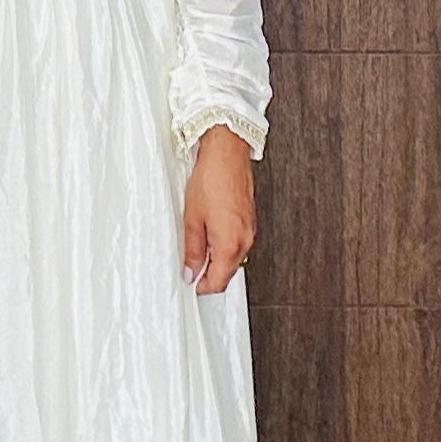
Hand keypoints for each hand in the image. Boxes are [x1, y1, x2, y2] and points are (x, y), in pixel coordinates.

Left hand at [182, 125, 255, 294]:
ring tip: (198, 246)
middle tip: (190, 267)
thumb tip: (190, 271)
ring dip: (217, 258)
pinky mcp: (250, 220)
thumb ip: (192, 250)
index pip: (218, 282)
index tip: (190, 283)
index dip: (202, 287)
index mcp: (230, 245)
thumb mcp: (192, 219)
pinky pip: (238, 243)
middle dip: (210, 274)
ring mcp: (249, 230)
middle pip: (228, 272)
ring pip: (233, 258)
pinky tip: (210, 232)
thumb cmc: (211, 180)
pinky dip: (224, 245)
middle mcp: (244, 241)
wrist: (227, 154)